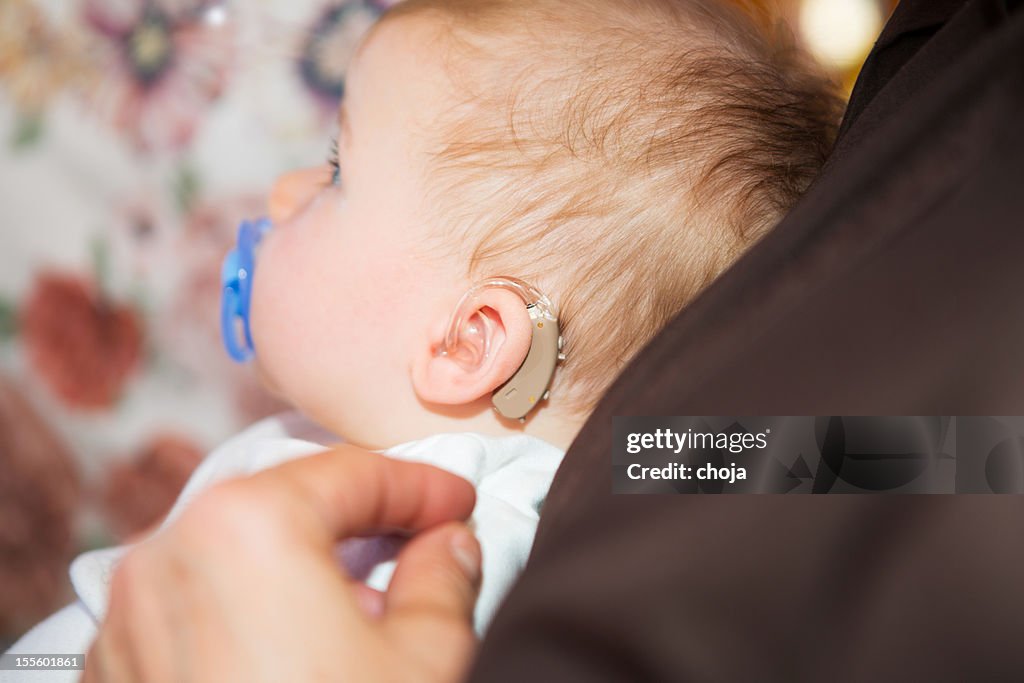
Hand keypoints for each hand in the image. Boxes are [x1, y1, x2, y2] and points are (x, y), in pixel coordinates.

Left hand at [82, 445, 481, 682]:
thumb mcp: (427, 661)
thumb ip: (444, 579)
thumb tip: (448, 546)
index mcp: (245, 528)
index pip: (351, 473)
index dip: (421, 485)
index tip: (459, 502)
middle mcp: (168, 558)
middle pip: (285, 505)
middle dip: (359, 520)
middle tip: (420, 541)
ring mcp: (128, 620)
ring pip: (233, 554)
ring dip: (302, 565)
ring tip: (364, 605)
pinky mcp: (116, 674)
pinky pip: (192, 609)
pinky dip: (249, 608)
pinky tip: (298, 652)